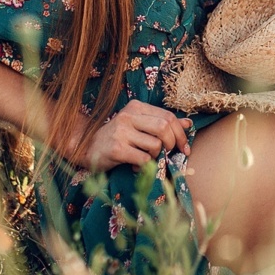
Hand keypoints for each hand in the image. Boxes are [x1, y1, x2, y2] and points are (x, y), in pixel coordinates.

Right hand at [76, 100, 192, 172]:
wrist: (86, 147)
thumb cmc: (116, 137)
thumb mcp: (139, 125)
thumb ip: (162, 123)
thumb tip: (188, 123)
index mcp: (136, 107)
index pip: (167, 116)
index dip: (181, 134)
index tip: (185, 148)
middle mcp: (128, 116)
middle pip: (164, 128)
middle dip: (172, 144)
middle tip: (168, 153)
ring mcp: (121, 132)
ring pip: (155, 145)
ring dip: (156, 156)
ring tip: (146, 158)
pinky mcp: (116, 149)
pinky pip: (143, 159)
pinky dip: (144, 167)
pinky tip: (135, 166)